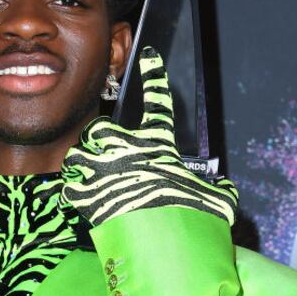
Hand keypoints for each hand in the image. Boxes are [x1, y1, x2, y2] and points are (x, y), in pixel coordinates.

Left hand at [60, 46, 237, 226]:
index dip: (155, 76)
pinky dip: (75, 193)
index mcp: (158, 144)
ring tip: (93, 179)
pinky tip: (84, 201)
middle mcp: (125, 148)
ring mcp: (101, 168)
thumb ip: (219, 191)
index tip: (149, 56)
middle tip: (107, 156)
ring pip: (78, 154)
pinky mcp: (84, 192)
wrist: (158, 240)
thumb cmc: (188, 217)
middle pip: (100, 129)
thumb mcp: (216, 200)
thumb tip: (226, 191)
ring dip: (83, 165)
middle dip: (100, 141)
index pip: (159, 101)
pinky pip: (70, 185)